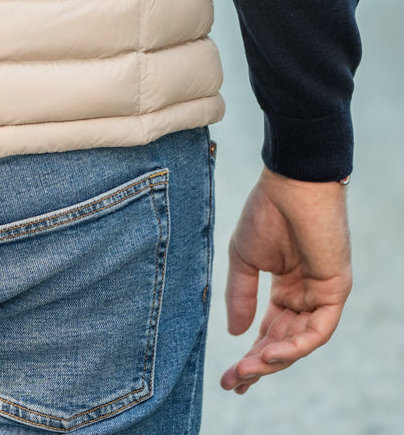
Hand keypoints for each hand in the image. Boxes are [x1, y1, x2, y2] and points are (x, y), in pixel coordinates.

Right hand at [221, 167, 351, 393]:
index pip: (270, 331)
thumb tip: (234, 334)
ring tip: (246, 371)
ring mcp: (322, 295)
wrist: (291, 183)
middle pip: (283, 343)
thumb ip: (240, 295)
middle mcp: (306, 296)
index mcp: (286, 288)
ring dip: (273, 360)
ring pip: (300, 343)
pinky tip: (269, 353)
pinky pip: (318, 330)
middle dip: (258, 365)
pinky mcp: (336, 291)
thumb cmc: (267, 211)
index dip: (250, 354)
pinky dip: (295, 346)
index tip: (228, 376)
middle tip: (232, 382)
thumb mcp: (244, 258)